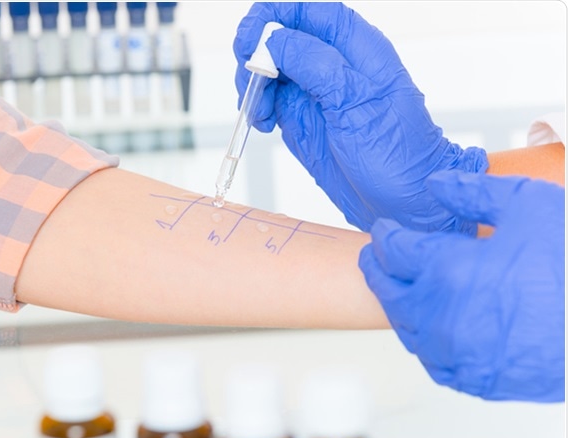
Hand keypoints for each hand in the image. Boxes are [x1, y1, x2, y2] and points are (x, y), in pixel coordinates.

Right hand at [233, 3, 487, 232]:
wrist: (404, 203)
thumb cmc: (399, 155)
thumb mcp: (357, 104)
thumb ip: (316, 65)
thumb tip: (275, 41)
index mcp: (355, 48)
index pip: (307, 12)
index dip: (272, 17)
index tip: (249, 40)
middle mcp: (332, 65)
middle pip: (279, 37)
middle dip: (256, 55)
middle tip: (250, 84)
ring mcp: (315, 92)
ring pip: (269, 69)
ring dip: (253, 86)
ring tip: (261, 113)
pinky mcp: (303, 118)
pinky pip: (270, 100)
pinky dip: (258, 109)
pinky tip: (265, 124)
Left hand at [358, 171, 564, 401]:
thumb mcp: (527, 204)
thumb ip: (471, 191)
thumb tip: (435, 183)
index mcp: (448, 268)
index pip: (393, 249)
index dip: (385, 235)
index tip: (384, 231)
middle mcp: (441, 314)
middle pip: (388, 289)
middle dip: (378, 268)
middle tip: (376, 257)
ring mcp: (456, 351)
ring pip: (405, 326)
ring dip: (398, 302)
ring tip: (400, 287)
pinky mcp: (474, 378)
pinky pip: (431, 360)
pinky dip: (423, 339)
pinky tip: (430, 325)